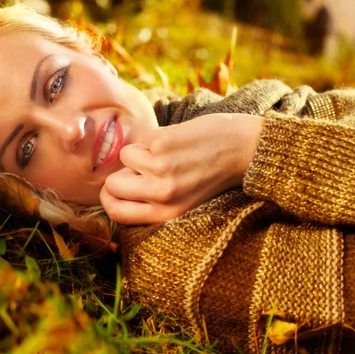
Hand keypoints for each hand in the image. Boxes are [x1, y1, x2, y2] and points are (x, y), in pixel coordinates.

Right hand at [100, 113, 263, 223]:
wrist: (245, 149)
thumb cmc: (213, 174)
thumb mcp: (185, 202)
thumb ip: (153, 202)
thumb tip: (116, 191)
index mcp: (166, 214)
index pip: (116, 214)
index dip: (109, 200)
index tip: (115, 189)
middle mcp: (162, 195)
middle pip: (111, 186)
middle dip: (120, 174)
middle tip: (139, 168)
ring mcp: (161, 169)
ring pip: (124, 159)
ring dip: (139, 152)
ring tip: (165, 153)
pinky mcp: (162, 144)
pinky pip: (138, 141)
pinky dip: (150, 138)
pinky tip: (172, 141)